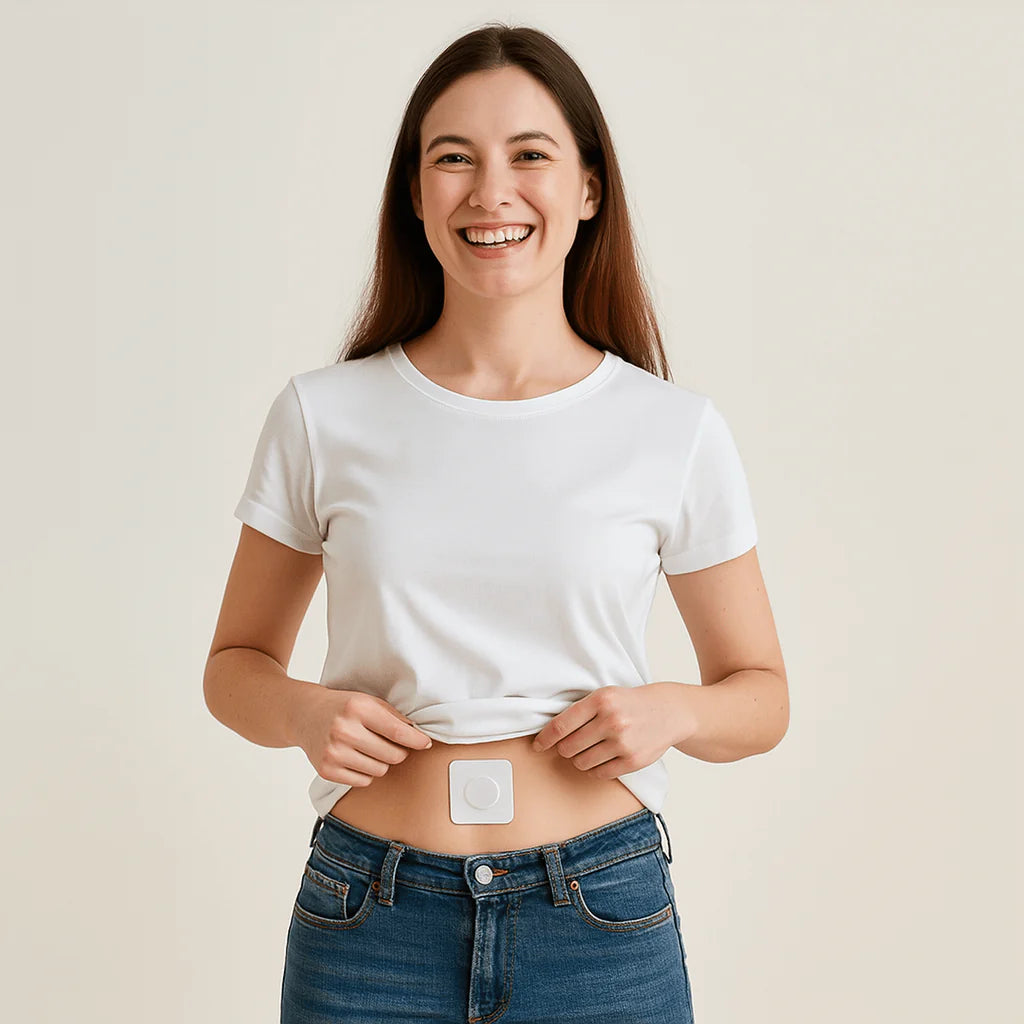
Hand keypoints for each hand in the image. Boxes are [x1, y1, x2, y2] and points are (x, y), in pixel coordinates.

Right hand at [293, 688, 432, 787]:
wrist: (304, 714)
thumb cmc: (342, 707)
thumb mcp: (368, 701)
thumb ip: (393, 716)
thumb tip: (419, 736)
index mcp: (358, 708)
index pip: (397, 732)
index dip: (417, 741)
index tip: (426, 743)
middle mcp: (344, 730)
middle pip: (392, 755)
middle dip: (398, 751)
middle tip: (391, 744)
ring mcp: (334, 752)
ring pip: (380, 771)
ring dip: (381, 762)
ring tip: (369, 748)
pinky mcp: (327, 770)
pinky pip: (363, 781)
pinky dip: (366, 772)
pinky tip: (357, 757)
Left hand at [531, 683, 696, 780]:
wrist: (668, 711)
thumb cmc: (630, 703)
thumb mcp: (605, 695)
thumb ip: (580, 711)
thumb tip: (549, 733)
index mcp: (600, 700)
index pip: (561, 725)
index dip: (545, 738)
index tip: (537, 745)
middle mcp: (611, 721)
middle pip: (568, 747)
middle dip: (565, 749)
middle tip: (570, 745)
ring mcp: (622, 742)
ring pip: (582, 762)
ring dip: (579, 759)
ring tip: (589, 750)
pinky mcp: (632, 760)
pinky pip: (599, 773)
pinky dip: (594, 769)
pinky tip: (600, 759)